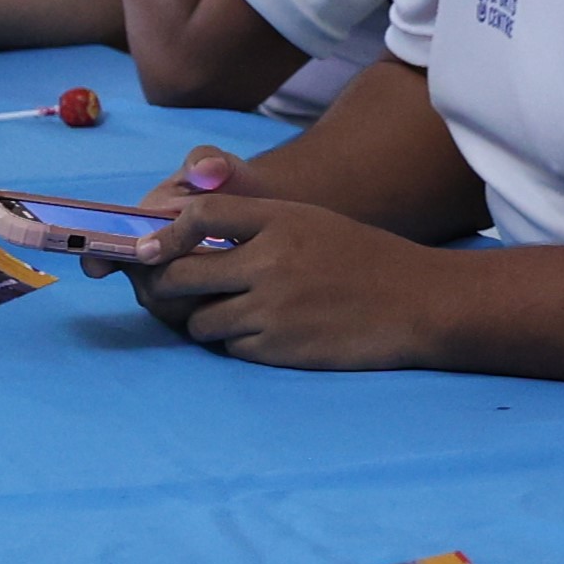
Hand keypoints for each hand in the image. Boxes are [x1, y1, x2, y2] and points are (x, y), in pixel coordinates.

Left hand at [114, 192, 442, 371]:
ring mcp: (272, 308)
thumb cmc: (362, 259)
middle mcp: (270, 262)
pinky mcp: (279, 349)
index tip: (147, 249)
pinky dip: (234, 342)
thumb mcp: (310, 223)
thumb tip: (189, 243)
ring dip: (202, 319)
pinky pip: (230, 347)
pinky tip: (260, 333)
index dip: (165, 233)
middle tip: (163, 290)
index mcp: (280, 220)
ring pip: (199, 319)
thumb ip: (255, 228)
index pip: (201, 214)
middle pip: (183, 274)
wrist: (416, 302)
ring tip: (225, 314)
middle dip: (166, 285)